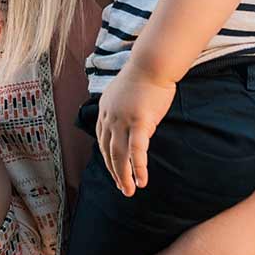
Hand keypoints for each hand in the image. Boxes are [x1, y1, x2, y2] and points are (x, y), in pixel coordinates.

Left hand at [93, 65, 174, 196]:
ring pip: (120, 155)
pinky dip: (138, 168)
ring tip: (130, 191)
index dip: (107, 158)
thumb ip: (124, 110)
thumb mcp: (125, 94)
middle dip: (114, 172)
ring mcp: (123, 120)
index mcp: (104, 110)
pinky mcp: (140, 122)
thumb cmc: (145, 76)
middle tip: (122, 188)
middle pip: (108, 152)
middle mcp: (110, 118)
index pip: (101, 141)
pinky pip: (137, 151)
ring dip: (124, 176)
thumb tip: (134, 126)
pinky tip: (142, 181)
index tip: (114, 171)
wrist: (152, 63)